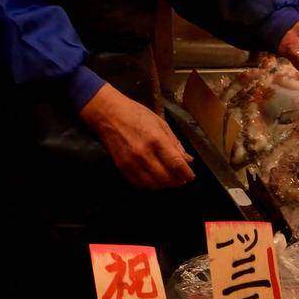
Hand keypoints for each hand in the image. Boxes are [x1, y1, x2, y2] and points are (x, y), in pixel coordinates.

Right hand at [79, 84, 193, 189]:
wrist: (107, 113)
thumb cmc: (136, 114)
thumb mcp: (160, 123)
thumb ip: (174, 143)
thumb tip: (187, 160)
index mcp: (156, 139)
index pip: (176, 164)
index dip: (186, 173)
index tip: (190, 176)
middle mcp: (144, 153)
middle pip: (166, 178)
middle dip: (177, 181)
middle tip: (181, 178)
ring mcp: (131, 162)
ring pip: (153, 184)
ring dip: (164, 184)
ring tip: (169, 179)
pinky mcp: (122, 167)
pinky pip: (139, 184)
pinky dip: (150, 184)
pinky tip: (154, 178)